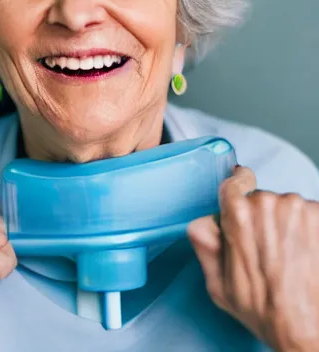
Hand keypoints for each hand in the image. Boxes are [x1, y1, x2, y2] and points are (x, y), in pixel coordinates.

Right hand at [187, 166, 318, 351]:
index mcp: (238, 215)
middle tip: (265, 250)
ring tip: (288, 256)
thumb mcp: (217, 282)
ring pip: (286, 206)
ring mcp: (299, 208)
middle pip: (261, 199)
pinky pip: (309, 214)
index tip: (242, 185)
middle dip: (261, 218)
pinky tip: (306, 254)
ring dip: (287, 224)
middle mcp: (268, 204)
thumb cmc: (265, 309)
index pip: (235, 182)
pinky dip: (308, 229)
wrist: (307, 329)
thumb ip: (203, 243)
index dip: (238, 186)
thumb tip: (203, 222)